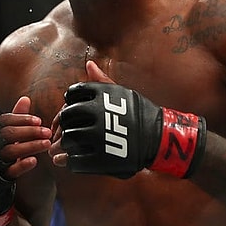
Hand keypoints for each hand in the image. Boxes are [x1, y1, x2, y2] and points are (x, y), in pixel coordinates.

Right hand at [0, 96, 51, 225]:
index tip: (38, 120)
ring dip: (29, 146)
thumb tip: (25, 99)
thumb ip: (12, 122)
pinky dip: (21, 166)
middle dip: (28, 132)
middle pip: (3, 135)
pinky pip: (6, 173)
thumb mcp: (2, 142)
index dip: (20, 119)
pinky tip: (34, 161)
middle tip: (47, 132)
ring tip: (47, 144)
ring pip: (6, 152)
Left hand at [50, 61, 206, 178]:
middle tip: (70, 130)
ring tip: (71, 145)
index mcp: (103, 94)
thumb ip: (102, 81)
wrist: (160, 139)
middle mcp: (100, 113)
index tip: (75, 111)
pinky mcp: (102, 158)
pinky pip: (75, 160)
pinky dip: (70, 161)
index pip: (72, 94)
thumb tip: (88, 64)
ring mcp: (100, 136)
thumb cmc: (140, 114)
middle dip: (65, 124)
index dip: (70, 103)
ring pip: (68, 138)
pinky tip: (73, 160)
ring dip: (65, 143)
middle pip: (67, 116)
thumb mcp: (123, 93)